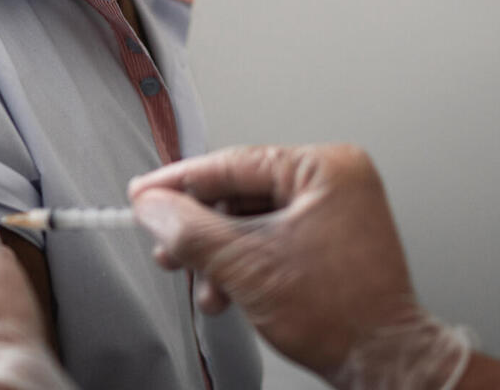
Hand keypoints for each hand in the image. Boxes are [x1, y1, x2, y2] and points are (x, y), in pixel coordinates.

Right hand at [129, 145, 471, 388]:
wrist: (382, 364)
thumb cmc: (340, 315)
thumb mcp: (245, 265)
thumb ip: (189, 229)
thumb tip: (151, 206)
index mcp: (324, 168)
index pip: (232, 164)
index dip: (178, 181)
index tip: (144, 192)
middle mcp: (331, 180)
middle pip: (238, 192)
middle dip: (197, 227)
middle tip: (163, 240)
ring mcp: (332, 209)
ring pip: (249, 218)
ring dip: (215, 250)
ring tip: (192, 274)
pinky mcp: (326, 236)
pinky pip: (267, 235)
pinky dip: (240, 260)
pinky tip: (221, 287)